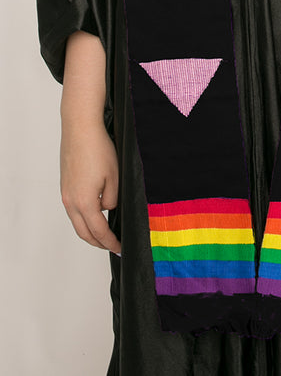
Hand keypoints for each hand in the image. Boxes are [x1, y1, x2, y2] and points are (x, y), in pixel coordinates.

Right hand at [60, 118, 120, 254]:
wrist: (80, 128)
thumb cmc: (98, 148)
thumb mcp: (115, 177)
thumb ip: (112, 199)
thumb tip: (107, 208)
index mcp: (84, 202)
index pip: (99, 231)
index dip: (111, 242)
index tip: (120, 248)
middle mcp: (70, 201)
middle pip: (84, 232)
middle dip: (98, 242)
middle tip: (112, 245)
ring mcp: (65, 193)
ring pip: (76, 221)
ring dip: (89, 230)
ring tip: (104, 232)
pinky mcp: (65, 185)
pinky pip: (73, 209)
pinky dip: (83, 217)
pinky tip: (94, 212)